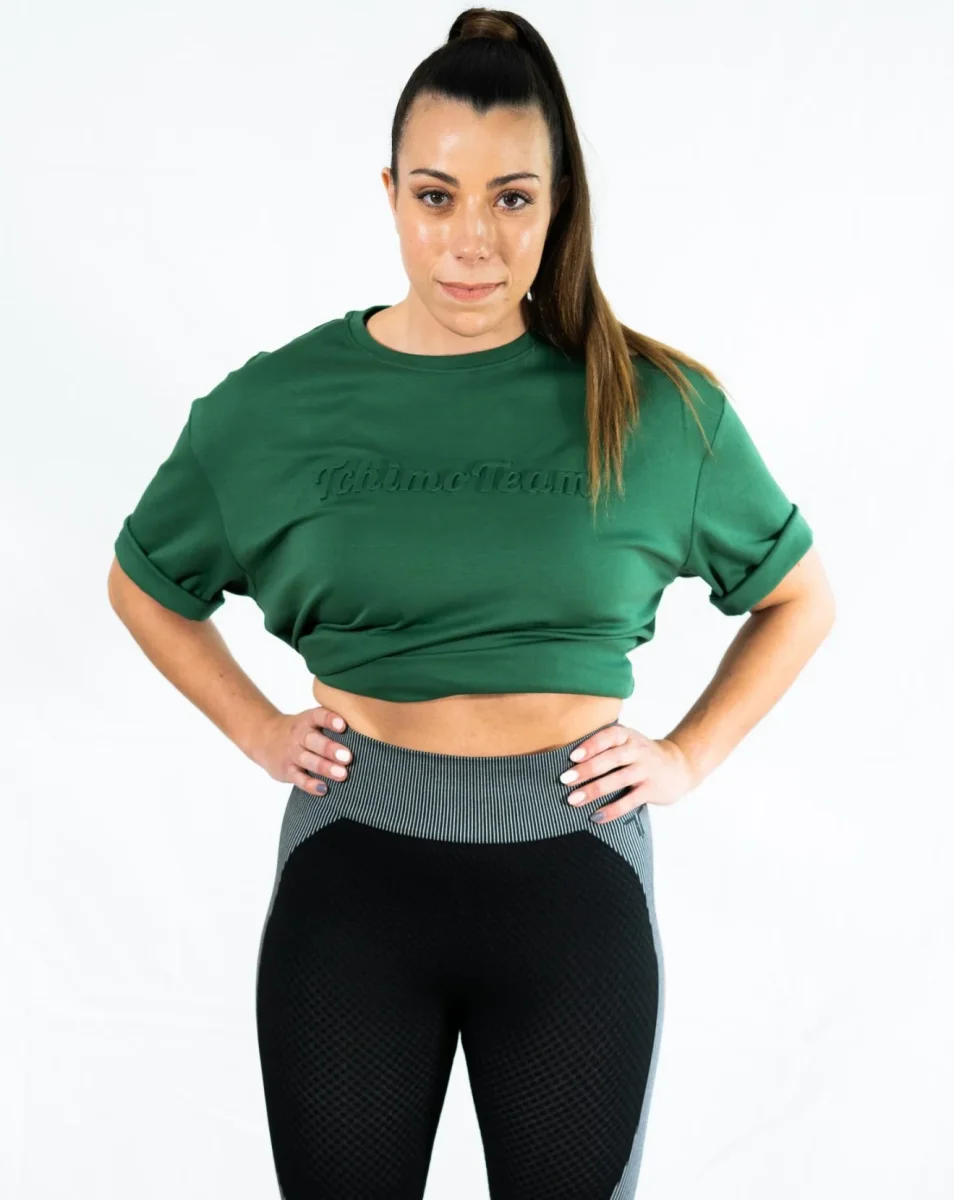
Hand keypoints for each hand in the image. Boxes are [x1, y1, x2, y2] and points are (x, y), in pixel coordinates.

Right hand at [254, 705, 351, 795]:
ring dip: (325, 768)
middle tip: (348, 757)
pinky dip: (310, 785)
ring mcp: (291, 753)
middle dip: (330, 749)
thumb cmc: (302, 731)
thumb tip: (370, 729)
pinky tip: (324, 789)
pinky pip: (298, 778)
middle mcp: (299, 735)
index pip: (318, 716)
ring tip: (342, 775)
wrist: (266, 738)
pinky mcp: (286, 770)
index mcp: (308, 720)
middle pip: (313, 740)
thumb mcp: (311, 721)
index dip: (330, 719)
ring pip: (307, 760)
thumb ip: (332, 724)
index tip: (343, 725)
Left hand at [558, 722, 695, 823]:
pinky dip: (612, 810)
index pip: (608, 736)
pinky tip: (596, 817)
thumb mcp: (626, 742)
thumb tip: (565, 761)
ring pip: (619, 780)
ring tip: (573, 800)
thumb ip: (603, 747)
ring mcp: (647, 770)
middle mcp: (638, 750)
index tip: (572, 757)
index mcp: (627, 736)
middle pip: (611, 759)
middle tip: (564, 780)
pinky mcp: (652, 789)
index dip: (591, 745)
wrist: (678, 766)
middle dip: (586, 770)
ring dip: (594, 790)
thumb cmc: (639, 755)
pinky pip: (630, 801)